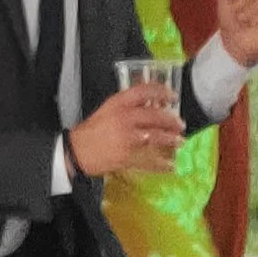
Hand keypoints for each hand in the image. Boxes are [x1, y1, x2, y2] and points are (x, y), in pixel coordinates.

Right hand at [69, 81, 184, 177]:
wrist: (77, 150)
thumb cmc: (92, 131)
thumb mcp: (108, 109)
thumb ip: (127, 106)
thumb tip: (150, 104)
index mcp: (118, 104)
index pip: (143, 91)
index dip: (160, 91)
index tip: (172, 95)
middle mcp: (124, 118)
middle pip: (154, 115)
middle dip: (171, 120)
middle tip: (180, 124)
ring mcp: (126, 137)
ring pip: (155, 136)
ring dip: (171, 139)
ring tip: (180, 141)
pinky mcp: (127, 156)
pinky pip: (149, 160)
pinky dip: (161, 164)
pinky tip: (170, 166)